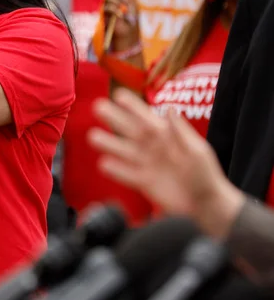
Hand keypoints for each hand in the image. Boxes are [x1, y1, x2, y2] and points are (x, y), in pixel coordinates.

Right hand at [88, 89, 243, 236]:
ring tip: (92, 136)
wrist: (207, 205)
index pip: (146, 117)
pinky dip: (115, 170)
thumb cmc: (207, 175)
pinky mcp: (143, 183)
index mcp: (166, 136)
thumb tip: (170, 109)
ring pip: (123, 151)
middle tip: (97, 106)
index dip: (133, 106)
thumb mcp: (198, 150)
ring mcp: (147, 165)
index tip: (118, 94)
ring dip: (108, 143)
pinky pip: (126, 174)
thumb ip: (181, 131)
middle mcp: (153, 148)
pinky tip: (103, 164)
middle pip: (129, 130)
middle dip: (113, 118)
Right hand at [103, 0, 140, 51]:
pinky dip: (115, 10)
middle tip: (126, 0)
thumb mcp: (133, 3)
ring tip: (125, 8)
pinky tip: (121, 16)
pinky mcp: (104, 14)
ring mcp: (107, 6)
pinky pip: (106, 7)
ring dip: (117, 0)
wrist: (128, 35)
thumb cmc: (132, 20)